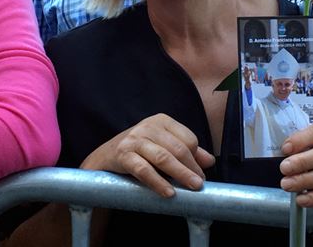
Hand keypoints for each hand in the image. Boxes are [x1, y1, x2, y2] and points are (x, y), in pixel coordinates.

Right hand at [80, 114, 214, 197]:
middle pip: (178, 148)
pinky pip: (144, 169)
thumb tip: (210, 161)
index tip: (201, 174)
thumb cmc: (137, 153)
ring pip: (163, 158)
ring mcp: (133, 139)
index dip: (196, 158)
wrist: (102, 159)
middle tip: (200, 185)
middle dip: (192, 168)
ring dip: (180, 174)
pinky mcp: (122, 154)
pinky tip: (168, 193)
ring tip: (192, 188)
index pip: (188, 138)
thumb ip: (185, 151)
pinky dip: (158, 182)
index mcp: (161, 121)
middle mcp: (148, 126)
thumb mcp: (162, 147)